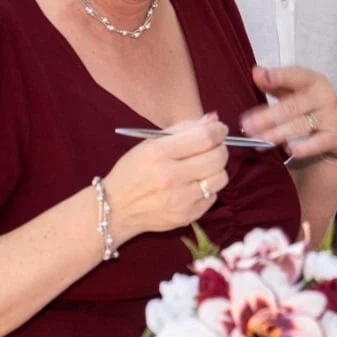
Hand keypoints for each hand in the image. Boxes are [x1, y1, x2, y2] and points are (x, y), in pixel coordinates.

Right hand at [103, 115, 228, 242]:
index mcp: (159, 153)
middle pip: (217, 158)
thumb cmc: (133, 171)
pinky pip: (212, 197)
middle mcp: (170, 177)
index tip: (220, 129)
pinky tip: (194, 185)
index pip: (205, 138)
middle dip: (221, 149)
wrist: (115, 208)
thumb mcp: (149, 143)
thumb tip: (213, 120)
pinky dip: (208, 188)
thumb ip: (183, 129)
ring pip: (220, 178)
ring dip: (216, 169)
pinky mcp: (186, 216)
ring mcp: (180, 200)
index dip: (219, 131)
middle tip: (213, 148)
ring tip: (203, 167)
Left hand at [242, 66, 336, 160]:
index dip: (277, 77)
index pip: (294, 75)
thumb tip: (256, 72)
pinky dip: (301, 148)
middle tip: (246, 125)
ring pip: (299, 126)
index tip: (258, 77)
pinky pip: (315, 144)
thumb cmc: (314, 104)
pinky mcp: (335, 136)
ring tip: (258, 141)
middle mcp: (323, 96)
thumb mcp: (299, 90)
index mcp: (312, 80)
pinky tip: (288, 150)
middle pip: (291, 106)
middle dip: (267, 117)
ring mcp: (331, 116)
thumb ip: (276, 83)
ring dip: (276, 134)